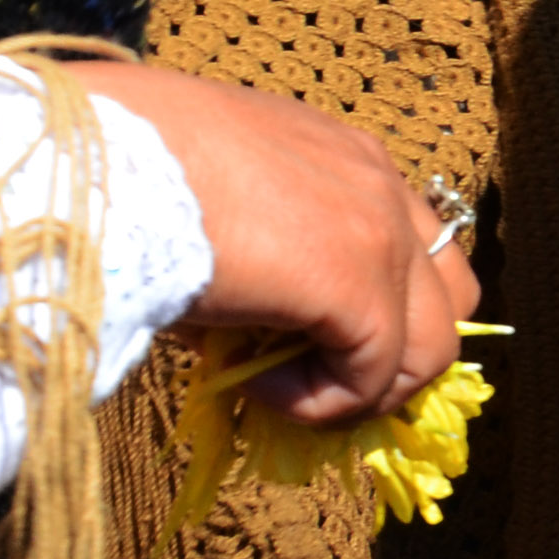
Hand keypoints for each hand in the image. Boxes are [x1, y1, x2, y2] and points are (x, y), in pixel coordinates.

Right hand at [76, 60, 475, 423]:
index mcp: (345, 155)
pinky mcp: (360, 285)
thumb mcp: (216, 201)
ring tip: (281, 388)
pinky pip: (373, 376)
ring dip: (360, 388)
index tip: (306, 345)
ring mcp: (379, 232)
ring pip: (431, 349)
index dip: (377, 312)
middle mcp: (379, 184)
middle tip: (319, 379)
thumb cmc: (133, 166)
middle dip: (395, 356)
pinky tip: (254, 385)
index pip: (412, 246)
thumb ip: (261, 253)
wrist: (107, 163)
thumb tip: (257, 336)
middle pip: (450, 297)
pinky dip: (319, 403)